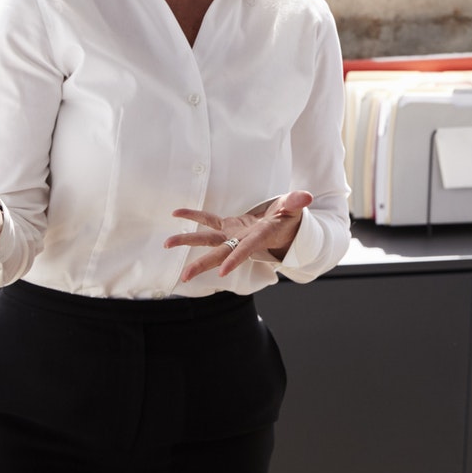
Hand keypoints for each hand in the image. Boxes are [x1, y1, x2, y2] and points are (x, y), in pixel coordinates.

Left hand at [165, 190, 313, 282]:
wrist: (281, 227)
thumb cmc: (289, 220)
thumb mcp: (294, 211)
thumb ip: (296, 203)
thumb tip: (305, 196)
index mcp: (259, 237)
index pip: (246, 249)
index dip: (235, 259)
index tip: (222, 272)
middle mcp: (242, 239)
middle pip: (220, 253)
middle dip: (202, 264)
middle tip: (185, 276)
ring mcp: (232, 234)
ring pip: (207, 240)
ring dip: (187, 241)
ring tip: (166, 244)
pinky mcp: (227, 226)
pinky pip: (207, 221)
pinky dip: (193, 217)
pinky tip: (176, 214)